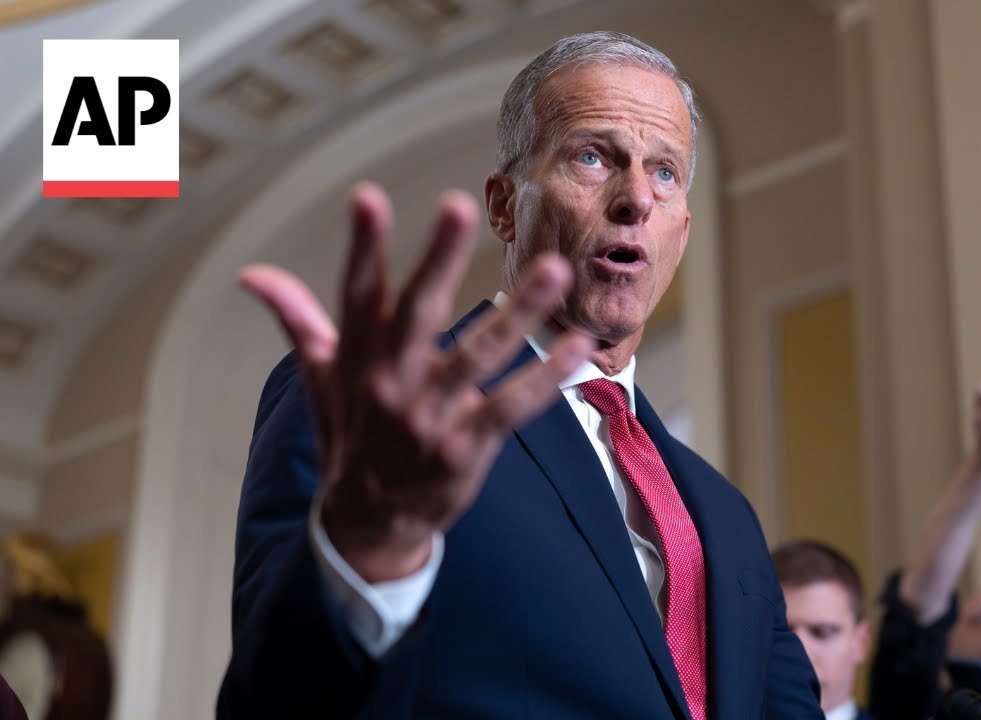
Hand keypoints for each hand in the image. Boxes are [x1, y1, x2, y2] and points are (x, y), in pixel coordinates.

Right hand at [240, 182, 592, 581]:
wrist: (368, 524)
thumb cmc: (351, 434)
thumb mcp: (319, 377)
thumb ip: (297, 318)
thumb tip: (251, 274)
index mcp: (357, 357)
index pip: (358, 293)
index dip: (362, 246)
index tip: (367, 198)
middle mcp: (391, 382)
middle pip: (417, 312)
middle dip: (437, 259)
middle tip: (459, 205)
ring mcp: (431, 416)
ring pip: (479, 355)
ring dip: (518, 312)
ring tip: (553, 269)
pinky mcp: (467, 446)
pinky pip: (513, 407)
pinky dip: (547, 378)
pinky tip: (578, 346)